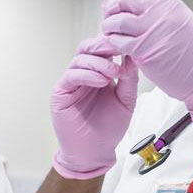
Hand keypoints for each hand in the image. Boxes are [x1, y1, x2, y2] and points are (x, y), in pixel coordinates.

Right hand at [51, 37, 138, 178]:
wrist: (95, 151)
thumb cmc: (109, 128)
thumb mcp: (126, 100)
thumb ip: (129, 79)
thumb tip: (132, 57)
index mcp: (99, 73)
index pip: (101, 50)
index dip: (112, 43)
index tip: (127, 42)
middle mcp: (83, 74)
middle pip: (87, 48)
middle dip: (102, 46)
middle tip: (117, 48)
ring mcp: (71, 82)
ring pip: (79, 60)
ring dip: (98, 63)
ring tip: (113, 72)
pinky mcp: (61, 93)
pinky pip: (71, 76)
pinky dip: (87, 75)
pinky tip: (101, 81)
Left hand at [100, 0, 192, 121]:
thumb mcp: (181, 22)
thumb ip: (159, 13)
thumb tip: (136, 7)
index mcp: (168, 4)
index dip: (119, 0)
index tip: (113, 8)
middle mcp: (159, 12)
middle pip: (122, 1)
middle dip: (110, 10)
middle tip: (108, 21)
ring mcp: (151, 30)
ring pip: (116, 22)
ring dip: (108, 28)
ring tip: (111, 36)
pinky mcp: (144, 50)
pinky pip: (118, 42)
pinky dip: (113, 44)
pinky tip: (117, 48)